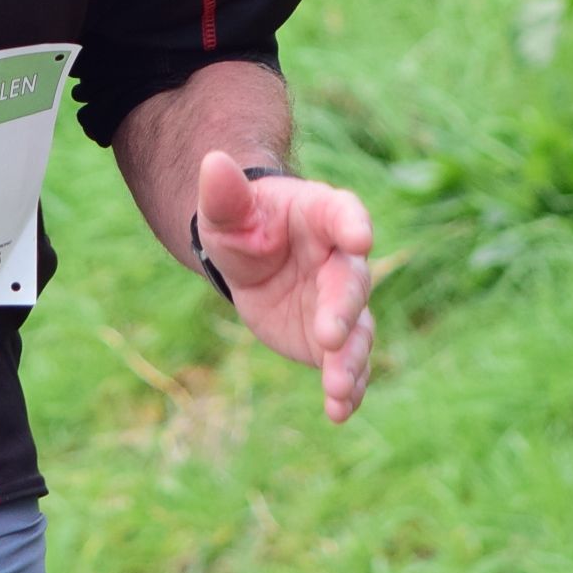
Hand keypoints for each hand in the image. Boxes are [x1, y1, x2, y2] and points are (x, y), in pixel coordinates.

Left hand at [194, 149, 376, 422]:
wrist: (250, 259)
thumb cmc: (242, 223)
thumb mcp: (225, 211)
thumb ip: (224, 193)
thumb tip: (211, 160)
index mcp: (321, 216)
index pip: (343, 214)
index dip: (352, 224)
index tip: (360, 238)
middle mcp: (341, 260)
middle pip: (353, 282)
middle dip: (345, 309)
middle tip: (330, 336)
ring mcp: (342, 303)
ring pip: (359, 332)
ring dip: (352, 361)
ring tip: (339, 388)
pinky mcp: (334, 342)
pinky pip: (348, 366)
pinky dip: (349, 390)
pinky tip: (339, 412)